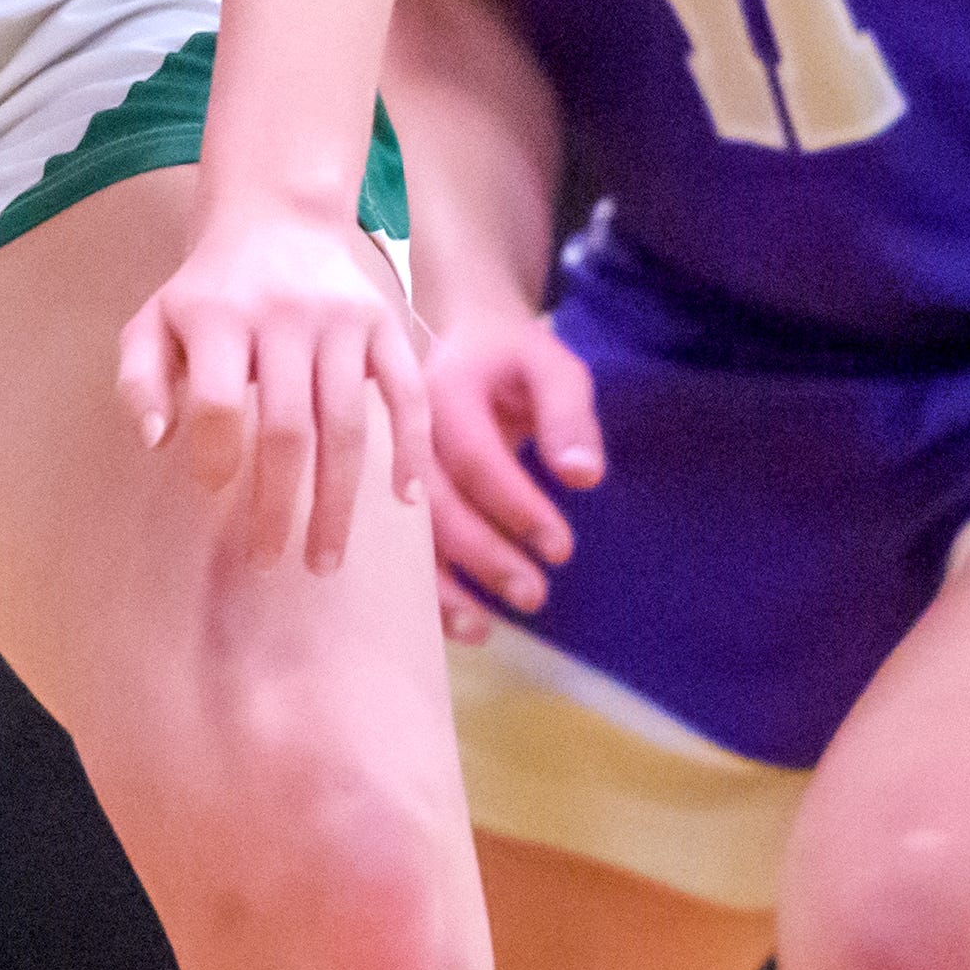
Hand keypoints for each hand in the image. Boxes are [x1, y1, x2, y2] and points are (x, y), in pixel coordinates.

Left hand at [116, 202, 433, 573]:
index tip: (212, 493)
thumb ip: (139, 378)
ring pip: (346, 425)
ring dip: (338, 502)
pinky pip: (406, 392)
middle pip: (286, 428)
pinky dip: (411, 448)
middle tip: (270, 561)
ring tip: (325, 559)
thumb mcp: (154, 320)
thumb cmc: (208, 292)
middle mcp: (284, 315)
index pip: (216, 402)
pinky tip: (404, 500)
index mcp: (219, 315)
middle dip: (278, 507)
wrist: (276, 218)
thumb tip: (153, 441)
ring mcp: (341, 320)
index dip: (214, 456)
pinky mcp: (384, 322)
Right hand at [421, 307, 601, 640]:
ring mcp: (387, 463)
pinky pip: (397, 544)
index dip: (516, 507)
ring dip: (440, 585)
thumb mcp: (551, 367)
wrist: (459, 339)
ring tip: (483, 629)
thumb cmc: (511, 359)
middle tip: (534, 595)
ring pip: (401, 531)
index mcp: (439, 391)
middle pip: (432, 501)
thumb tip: (582, 478)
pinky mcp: (388, 491)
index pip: (475, 457)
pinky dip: (423, 587)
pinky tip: (456, 624)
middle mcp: (401, 431)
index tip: (561, 549)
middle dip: (482, 555)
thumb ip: (568, 415)